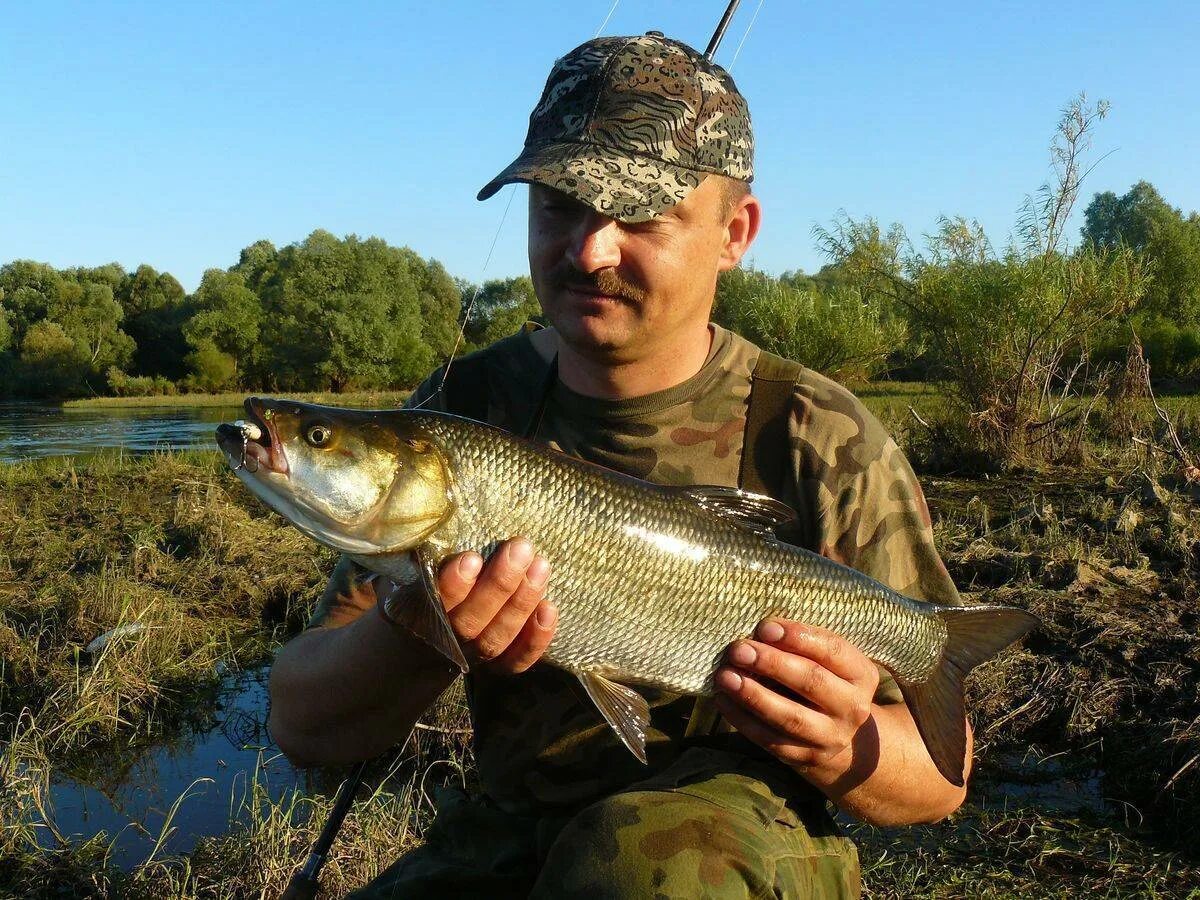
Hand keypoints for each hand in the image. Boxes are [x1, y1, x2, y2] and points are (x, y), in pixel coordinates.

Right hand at [377, 538, 556, 673]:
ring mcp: (473, 655)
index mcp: (416, 615)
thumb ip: (414, 548)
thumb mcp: (408, 566)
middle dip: (499, 584)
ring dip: (522, 602)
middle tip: (520, 548)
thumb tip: (417, 508)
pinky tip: (549, 608)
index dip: (454, 586)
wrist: (419, 635)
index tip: (471, 559)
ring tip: (540, 565)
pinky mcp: (498, 663)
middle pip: (471, 622)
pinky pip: (517, 660)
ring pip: (497, 637)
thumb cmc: (419, 582)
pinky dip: (536, 639)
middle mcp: (446, 641)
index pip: (435, 604)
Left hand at [713, 619, 878, 776]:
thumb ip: (800, 644)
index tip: (764, 627)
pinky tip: (723, 700)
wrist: (836, 734)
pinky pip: (770, 739)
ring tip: (724, 676)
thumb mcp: (826, 660)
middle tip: (738, 649)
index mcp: (861, 674)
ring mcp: (831, 737)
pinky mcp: (806, 757)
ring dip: (753, 695)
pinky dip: (743, 719)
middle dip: (771, 663)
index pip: (833, 650)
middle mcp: (853, 708)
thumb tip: (761, 631)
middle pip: (811, 681)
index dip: (798, 636)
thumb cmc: (823, 680)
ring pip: (790, 716)